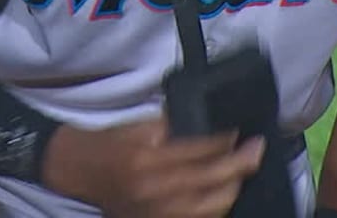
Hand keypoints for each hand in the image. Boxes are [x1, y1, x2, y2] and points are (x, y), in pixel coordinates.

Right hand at [41, 115, 264, 217]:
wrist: (79, 170)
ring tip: (244, 169)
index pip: (199, 152)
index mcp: (147, 160)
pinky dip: (216, 208)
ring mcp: (156, 213)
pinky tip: (226, 193)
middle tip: (256, 150)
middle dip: (239, 165)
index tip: (243, 133)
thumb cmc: (110, 143)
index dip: (225, 142)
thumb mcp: (139, 126)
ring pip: (210, 207)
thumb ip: (175, 127)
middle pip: (210, 182)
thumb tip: (213, 127)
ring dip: (233, 187)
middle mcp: (154, 190)